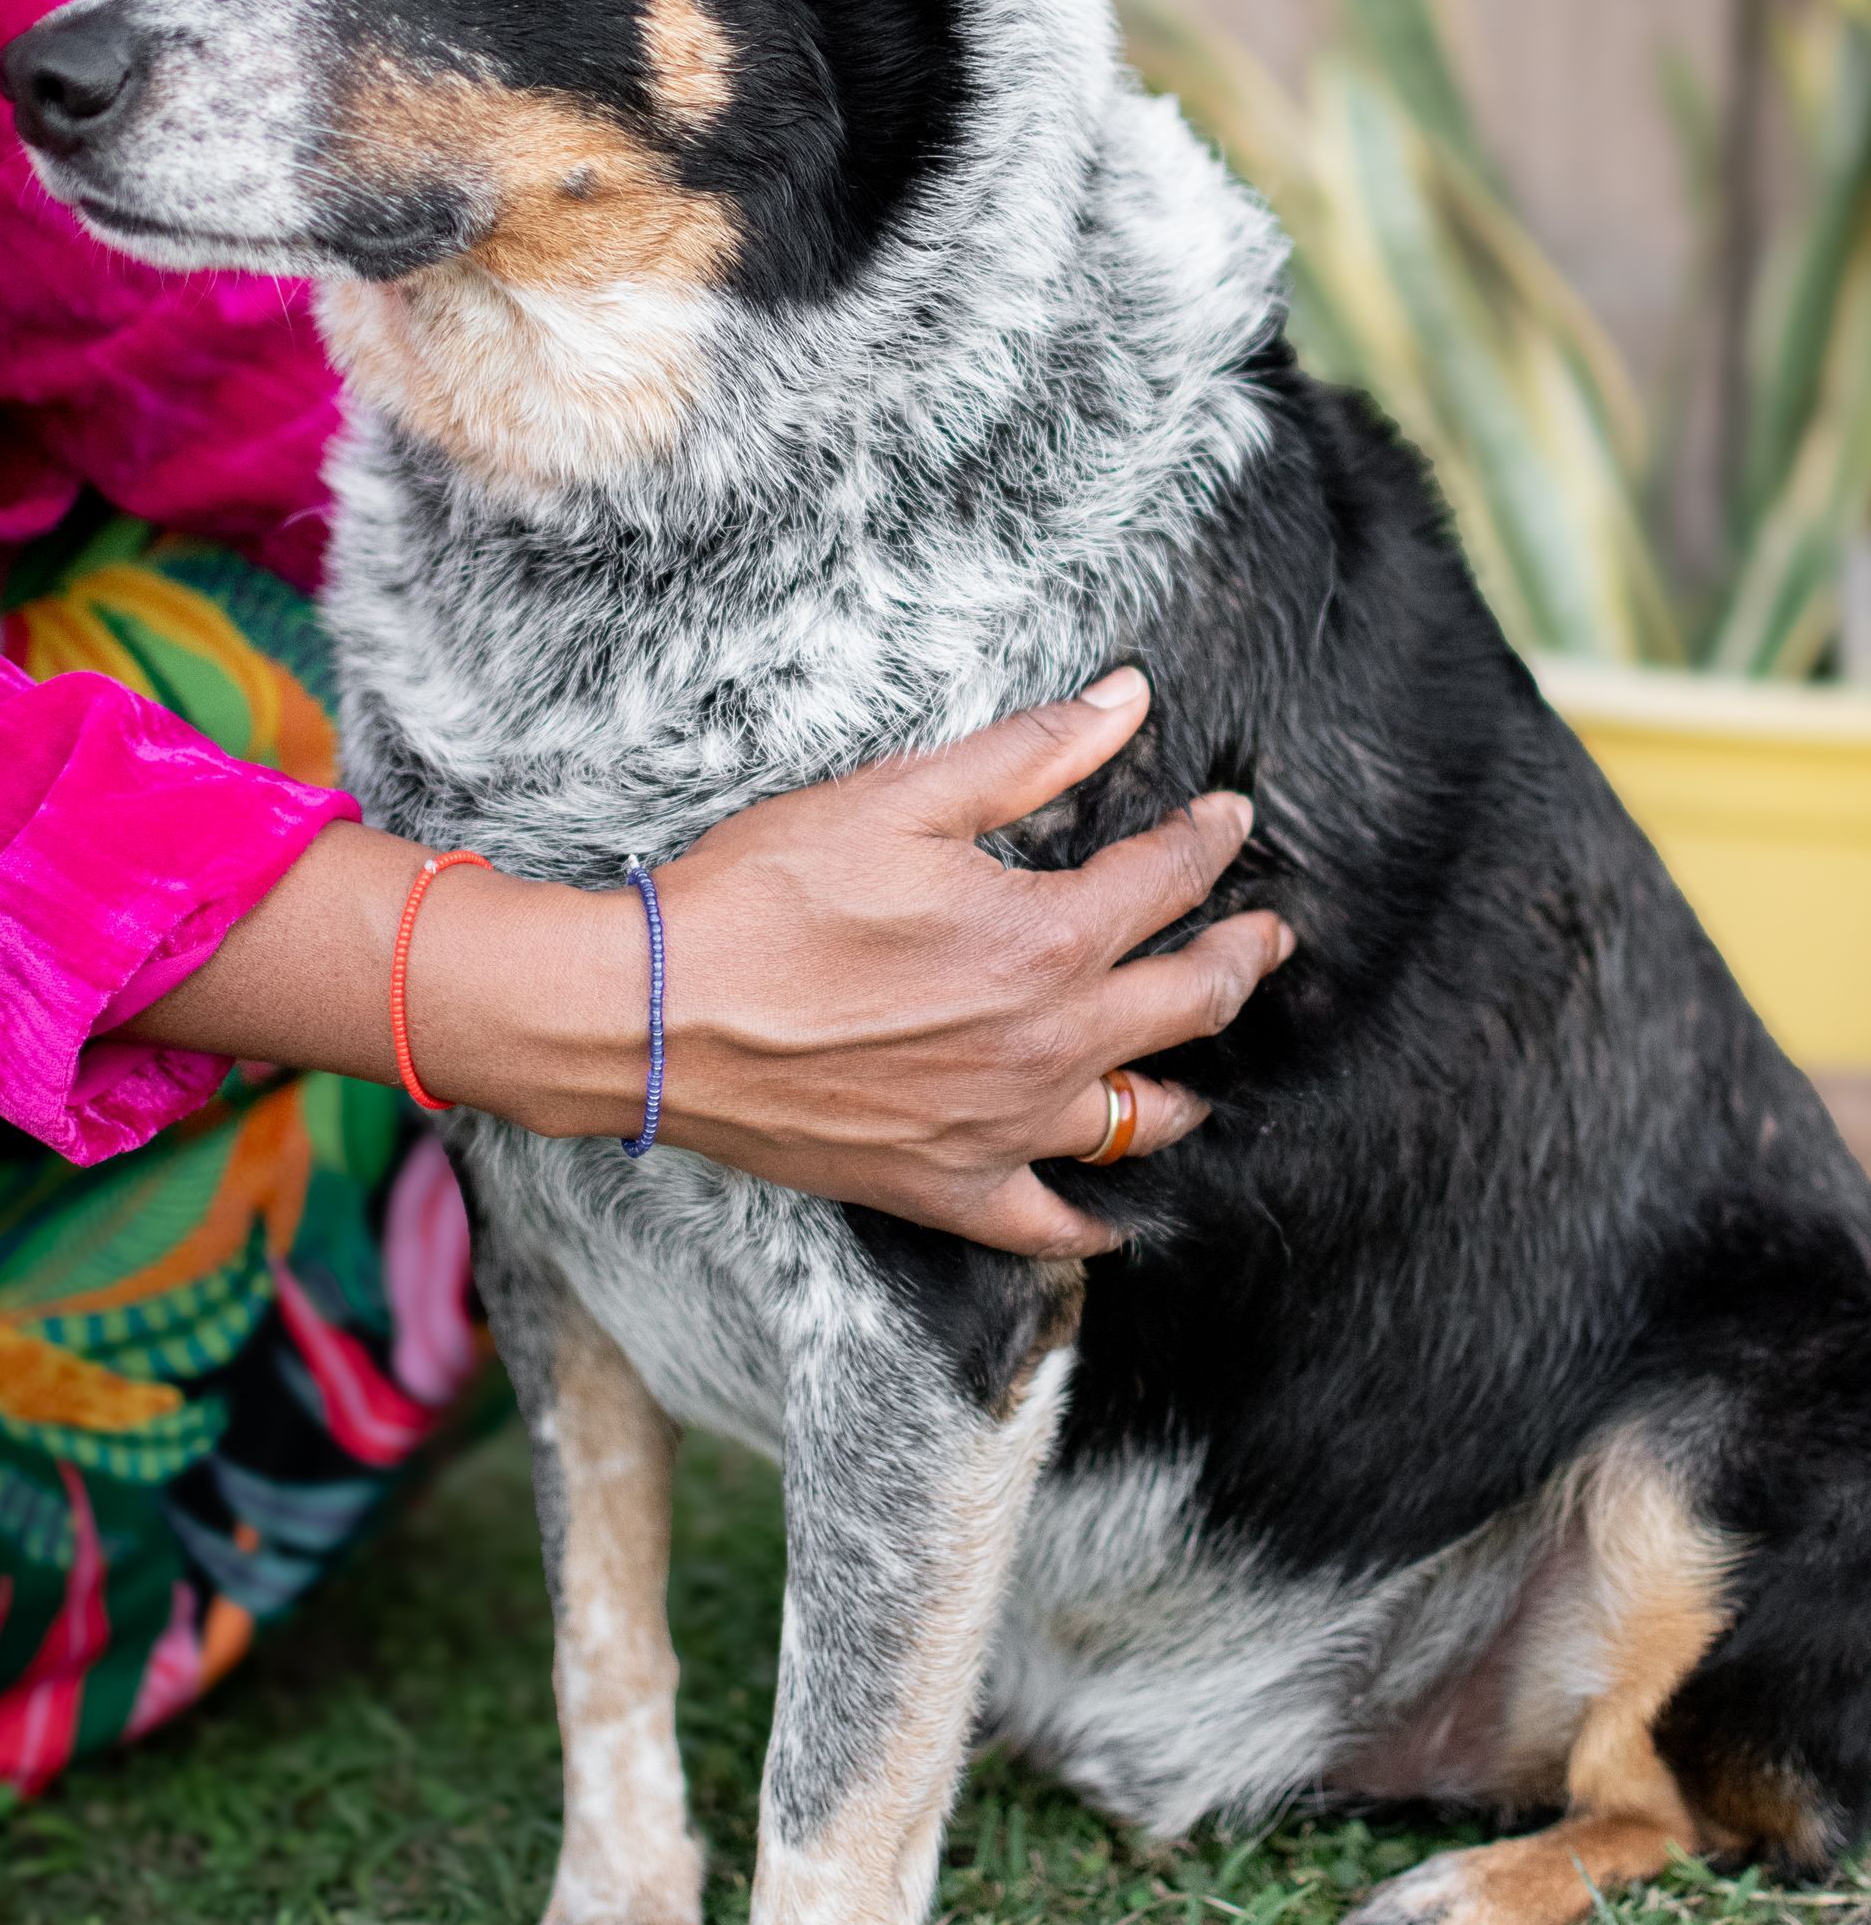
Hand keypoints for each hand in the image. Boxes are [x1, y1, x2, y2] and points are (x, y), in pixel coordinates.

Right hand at [628, 668, 1289, 1253]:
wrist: (654, 1014)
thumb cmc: (765, 896)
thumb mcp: (901, 797)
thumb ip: (1030, 754)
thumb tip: (1127, 699)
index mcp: (1045, 938)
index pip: (1167, 881)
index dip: (1210, 841)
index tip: (1228, 820)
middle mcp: (1048, 1043)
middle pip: (1191, 1002)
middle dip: (1244, 958)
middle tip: (1269, 936)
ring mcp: (1004, 1127)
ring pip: (1143, 1118)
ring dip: (1189, 1083)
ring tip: (1205, 1063)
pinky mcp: (948, 1186)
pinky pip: (1053, 1225)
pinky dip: (1096, 1220)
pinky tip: (1117, 1213)